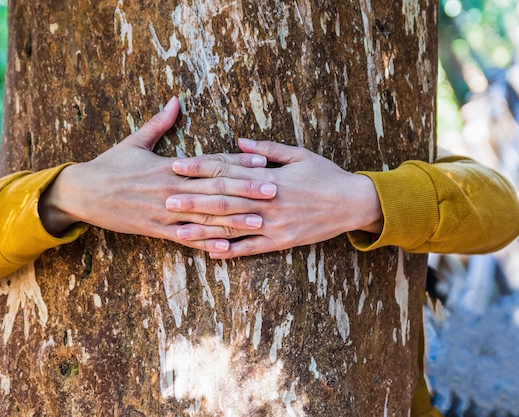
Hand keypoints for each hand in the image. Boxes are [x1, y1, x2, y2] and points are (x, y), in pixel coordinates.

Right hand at [38, 98, 277, 252]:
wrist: (82, 193)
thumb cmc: (109, 165)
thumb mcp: (134, 141)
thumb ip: (159, 123)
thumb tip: (176, 100)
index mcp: (169, 165)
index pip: (210, 162)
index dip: (238, 162)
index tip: (263, 161)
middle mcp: (171, 188)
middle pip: (215, 189)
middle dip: (246, 190)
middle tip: (274, 190)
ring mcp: (164, 211)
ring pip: (205, 216)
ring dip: (234, 219)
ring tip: (260, 220)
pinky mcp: (156, 229)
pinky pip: (185, 238)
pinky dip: (206, 243)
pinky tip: (226, 248)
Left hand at [167, 138, 382, 257]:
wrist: (353, 203)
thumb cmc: (326, 175)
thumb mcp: (299, 154)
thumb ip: (267, 149)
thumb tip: (238, 139)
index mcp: (269, 177)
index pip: (228, 170)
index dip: (201, 168)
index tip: (177, 166)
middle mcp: (268, 201)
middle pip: (223, 200)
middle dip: (193, 199)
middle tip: (165, 199)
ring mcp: (274, 224)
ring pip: (233, 227)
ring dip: (204, 229)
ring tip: (178, 230)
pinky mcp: (281, 242)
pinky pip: (252, 248)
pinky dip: (231, 251)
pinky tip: (210, 253)